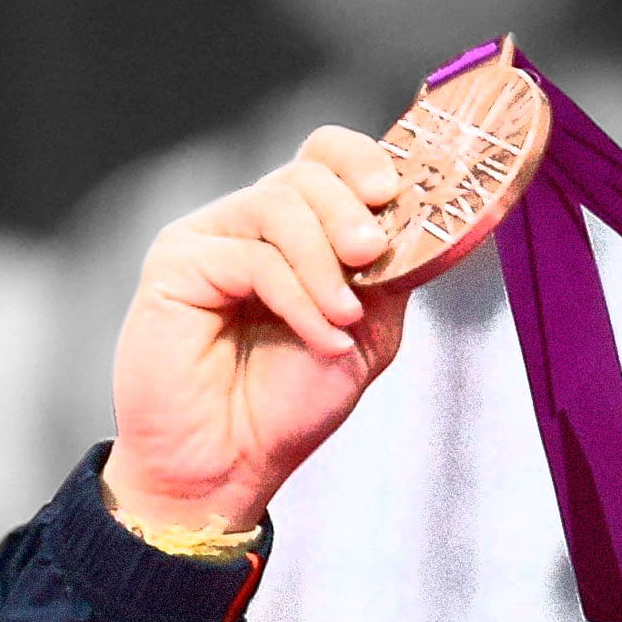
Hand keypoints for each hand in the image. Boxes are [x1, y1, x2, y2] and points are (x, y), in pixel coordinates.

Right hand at [100, 126, 410, 531]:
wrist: (230, 465)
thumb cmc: (288, 404)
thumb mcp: (370, 330)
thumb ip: (395, 271)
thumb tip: (444, 222)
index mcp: (298, 229)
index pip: (326, 156)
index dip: (363, 159)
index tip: (394, 192)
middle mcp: (251, 223)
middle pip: (308, 171)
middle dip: (352, 212)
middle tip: (371, 255)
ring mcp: (210, 238)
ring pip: (280, 203)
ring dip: (326, 264)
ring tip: (344, 318)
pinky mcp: (177, 263)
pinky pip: (252, 256)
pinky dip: (299, 297)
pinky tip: (320, 337)